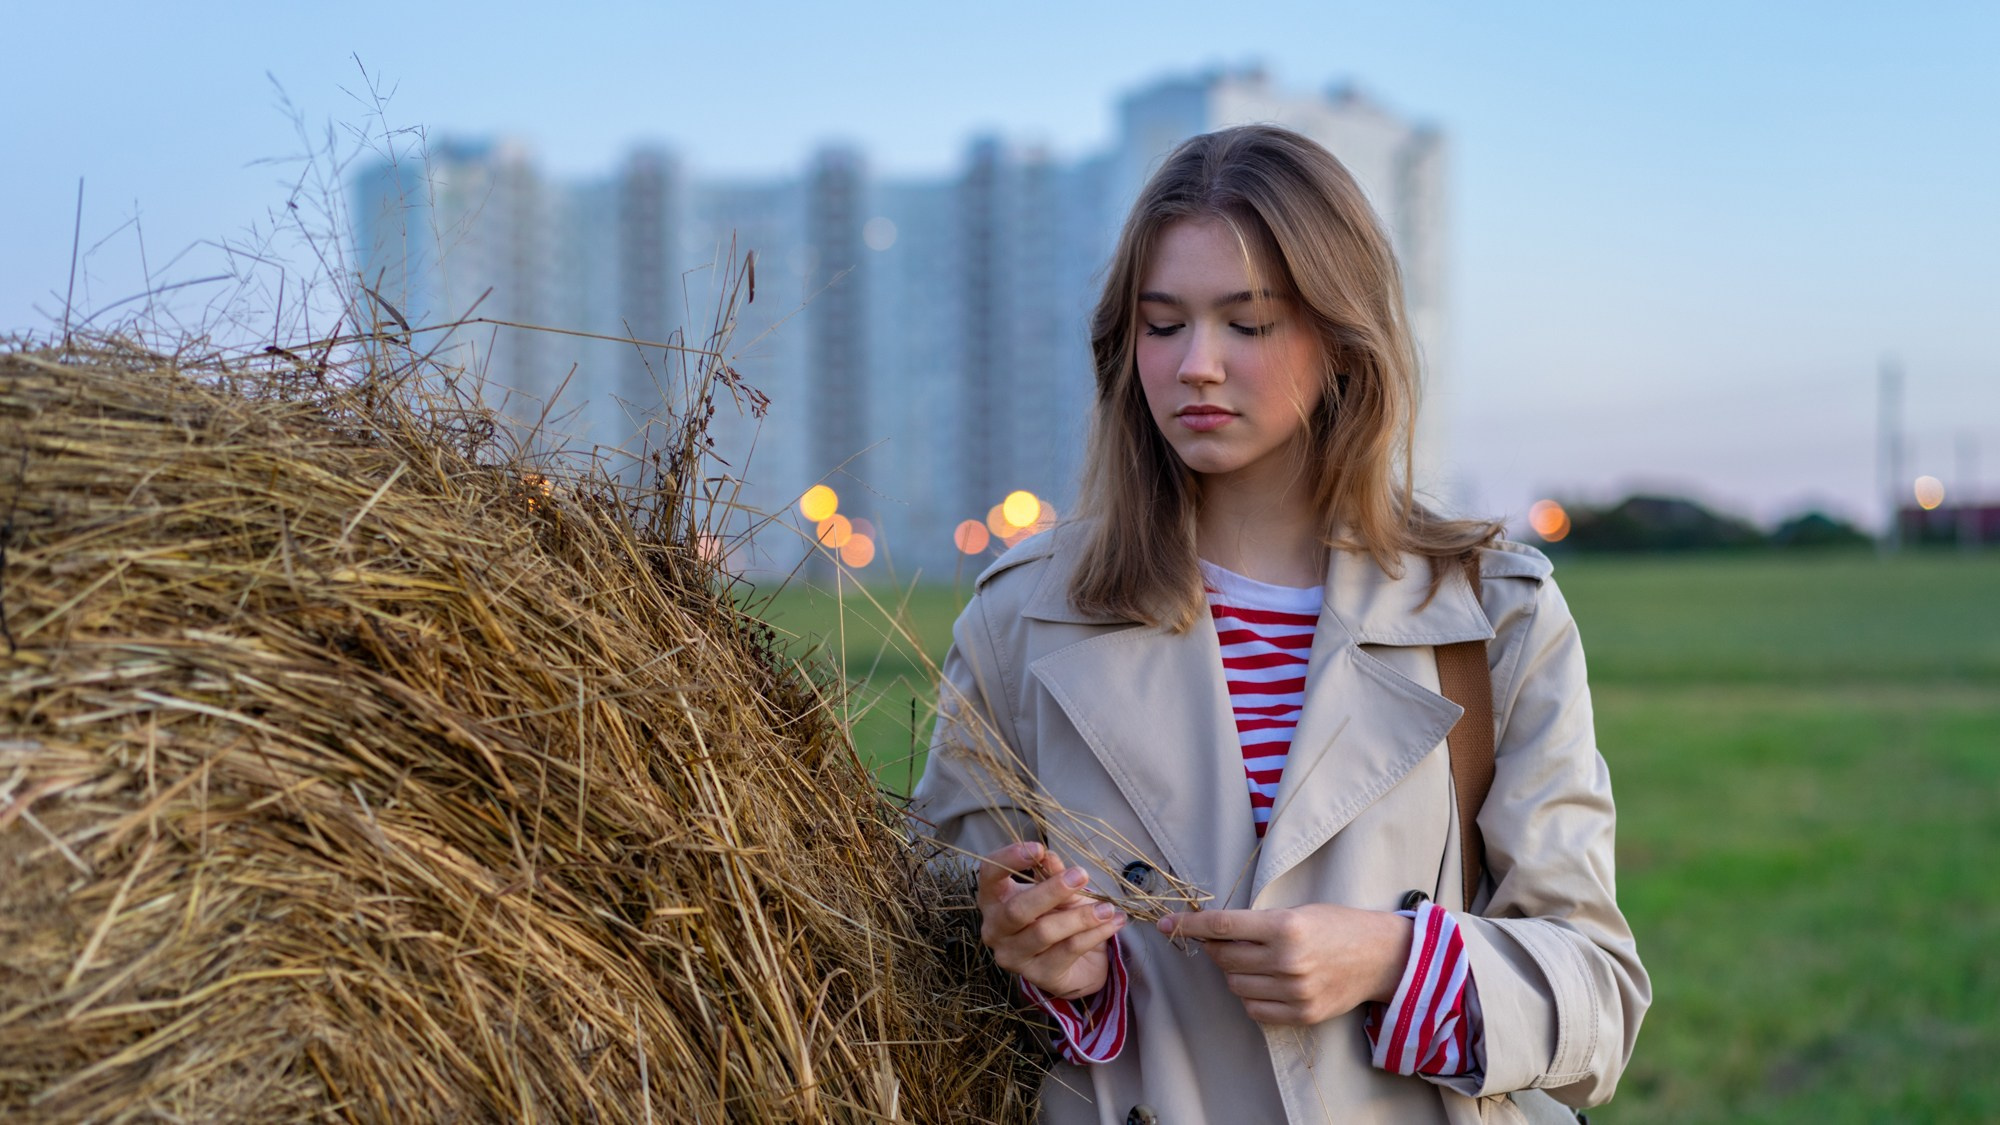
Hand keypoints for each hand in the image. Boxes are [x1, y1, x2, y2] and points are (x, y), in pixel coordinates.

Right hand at [976, 841, 1126, 999]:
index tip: (1038, 848)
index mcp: (994, 900)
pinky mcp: (1038, 975)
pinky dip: (1094, 934)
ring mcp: (1013, 956)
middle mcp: (995, 929)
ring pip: (1044, 932)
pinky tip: (1112, 922)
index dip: (1009, 859)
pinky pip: (1068, 950)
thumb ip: (1052, 874)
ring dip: (1080, 917)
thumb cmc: (1059, 916)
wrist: (1077, 961)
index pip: (989, 875)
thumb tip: (1049, 857)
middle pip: (1017, 910)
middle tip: (1081, 875)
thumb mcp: (1058, 890)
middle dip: (1051, 891)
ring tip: (1107, 908)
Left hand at [1158, 904, 1410, 1025]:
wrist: (1381, 956)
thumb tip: (1209, 932)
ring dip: (1233, 972)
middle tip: (1226, 940)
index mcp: (1285, 926)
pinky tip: (1264, 982)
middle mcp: (1288, 960)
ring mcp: (1294, 991)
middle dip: (1215, 947)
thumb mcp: (1297, 911)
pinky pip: (1253, 1009)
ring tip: (1254, 960)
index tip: (1165, 924)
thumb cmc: (1337, 925)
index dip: (1188, 924)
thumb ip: (1256, 923)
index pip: (1221, 926)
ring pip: (1234, 984)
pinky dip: (1250, 996)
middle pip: (1223, 957)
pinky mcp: (1301, 1014)